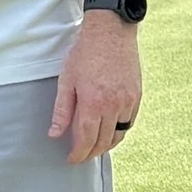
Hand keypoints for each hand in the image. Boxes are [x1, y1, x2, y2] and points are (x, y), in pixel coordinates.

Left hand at [52, 11, 142, 164]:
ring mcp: (128, 101)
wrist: (110, 31)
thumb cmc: (85, 53)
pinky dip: (119, 131)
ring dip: (106, 145)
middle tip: (81, 156)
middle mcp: (114, 105)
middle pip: (104, 141)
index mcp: (93, 103)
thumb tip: (54, 134)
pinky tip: (110, 131)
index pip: (87, 140)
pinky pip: (129, 122)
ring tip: (95, 147)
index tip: (72, 159)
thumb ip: (61, 111)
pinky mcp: (136, 95)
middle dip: (91, 153)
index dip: (78, 154)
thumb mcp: (66, 80)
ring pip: (119, 134)